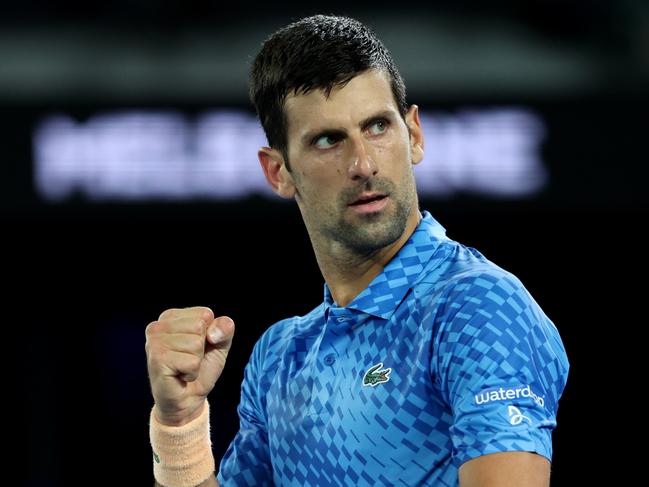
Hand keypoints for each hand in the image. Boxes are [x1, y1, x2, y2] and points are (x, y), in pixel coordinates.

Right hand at [145, 306, 234, 425]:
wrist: (188, 399)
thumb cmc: (201, 368)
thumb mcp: (219, 343)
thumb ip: (224, 328)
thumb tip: (213, 332)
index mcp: (171, 316)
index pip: (205, 314)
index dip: (209, 334)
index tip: (196, 347)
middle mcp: (158, 326)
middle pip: (200, 327)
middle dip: (201, 348)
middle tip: (188, 360)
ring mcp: (155, 342)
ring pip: (196, 344)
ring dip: (196, 361)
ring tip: (183, 368)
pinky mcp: (157, 360)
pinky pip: (192, 362)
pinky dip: (192, 373)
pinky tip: (180, 376)